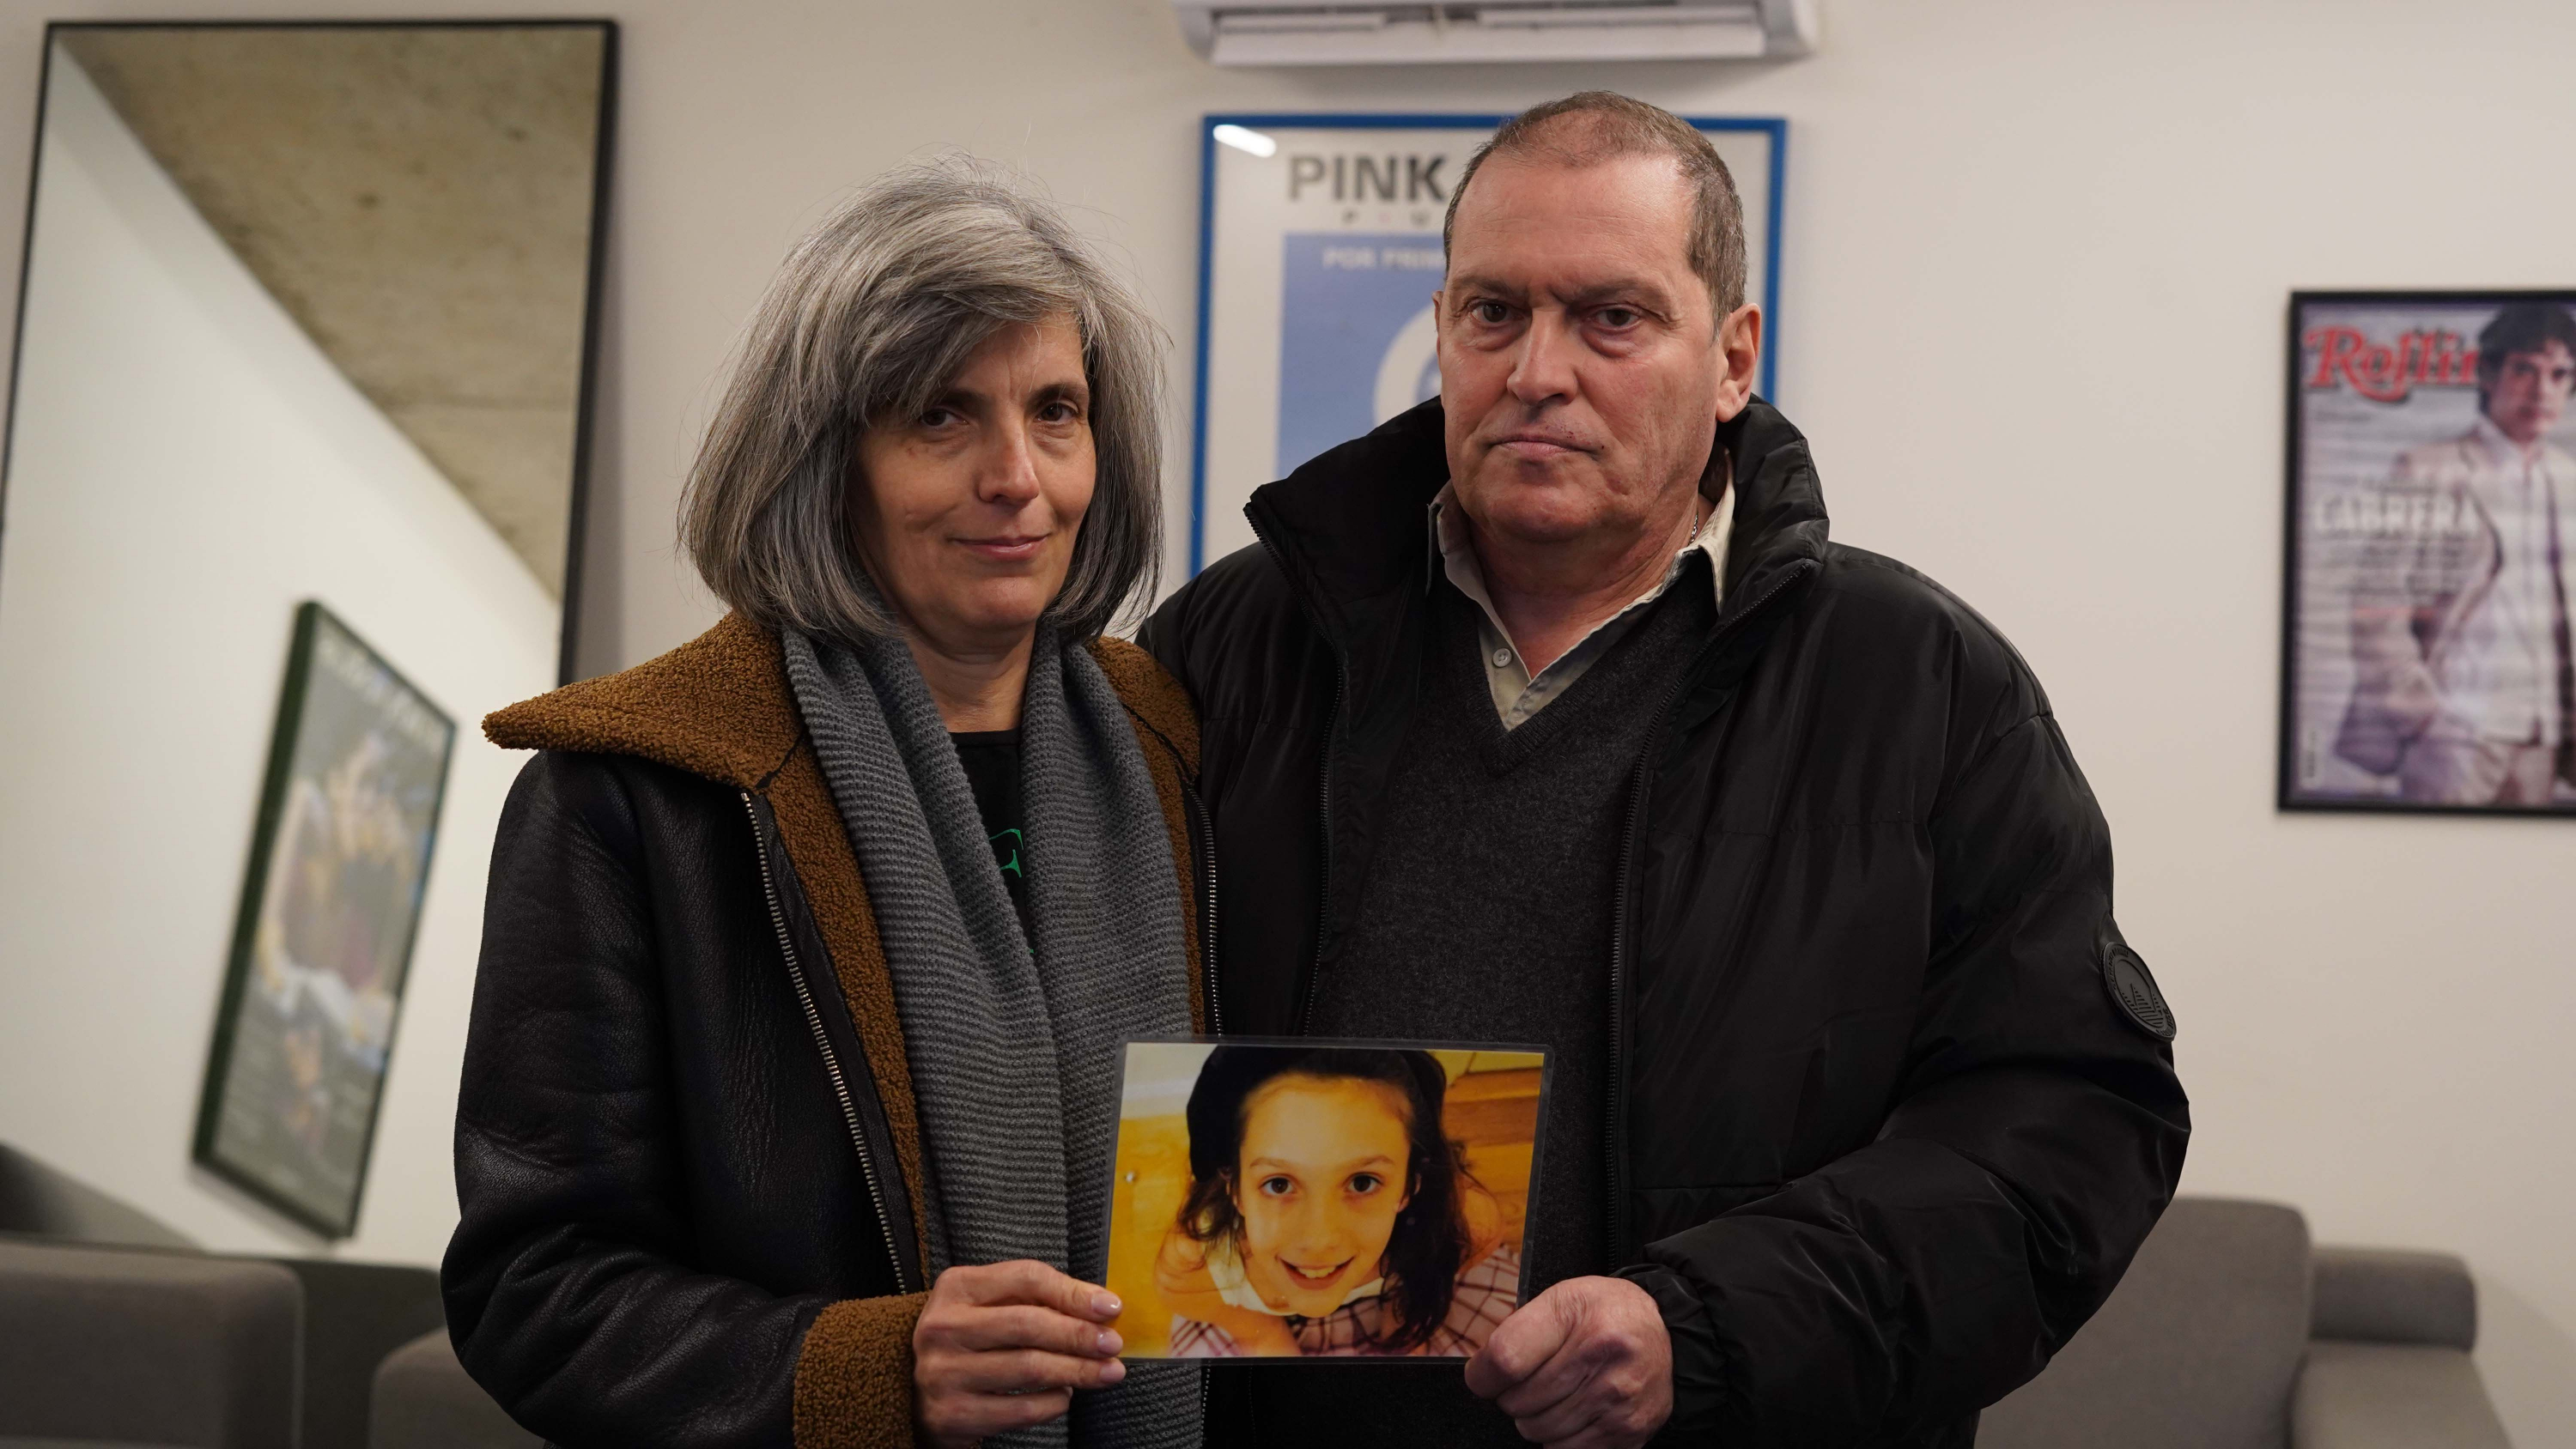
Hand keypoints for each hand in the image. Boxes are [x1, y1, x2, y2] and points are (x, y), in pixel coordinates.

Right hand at [912, 1259, 1126, 1447]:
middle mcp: (944, 1327)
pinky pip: (1020, 1409)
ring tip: (1106, 1372)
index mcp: (957, 1287)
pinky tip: (1066, 1395)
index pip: (1026, 1278)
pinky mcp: (952, 1415)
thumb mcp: (989, 1304)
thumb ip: (1037, 1299)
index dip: (1073, 1292)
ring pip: (1028, 1368)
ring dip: (1077, 1371)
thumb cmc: (968, 1339)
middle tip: (1114, 1345)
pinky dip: (1054, 1402)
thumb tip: (1100, 1308)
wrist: (912, 1389)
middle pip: (1028, 1324)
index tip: (1110, 1307)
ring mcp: (944, 1373)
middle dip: (1080, 1335)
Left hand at [1464, 1275, 1671, 1448]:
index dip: (1483, 1375)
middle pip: (1518, 1402)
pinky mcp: (1627, 1432)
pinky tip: (1574, 1411)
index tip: (1485, 1376)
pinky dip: (1559, 1436)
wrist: (1667, 1335)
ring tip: (1557, 1393)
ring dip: (1536, 1417)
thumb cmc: (1605, 1314)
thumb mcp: (1562, 1298)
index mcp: (1578, 1316)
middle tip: (1533, 1379)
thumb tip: (1481, 1375)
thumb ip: (1517, 1330)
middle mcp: (1603, 1357)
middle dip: (1513, 1395)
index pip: (1505, 1359)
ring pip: (1538, 1431)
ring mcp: (1618, 1400)